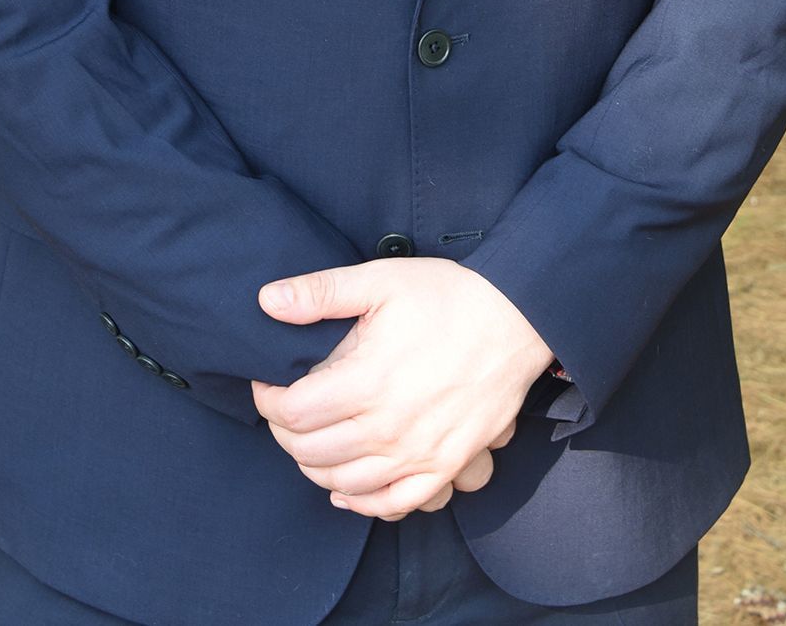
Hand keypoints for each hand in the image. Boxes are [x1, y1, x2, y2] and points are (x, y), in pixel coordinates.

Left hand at [250, 258, 554, 519]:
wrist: (518, 319)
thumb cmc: (448, 296)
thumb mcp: (381, 279)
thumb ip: (321, 292)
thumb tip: (267, 300)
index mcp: (368, 380)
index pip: (294, 413)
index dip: (268, 401)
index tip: (267, 383)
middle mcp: (389, 427)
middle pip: (312, 452)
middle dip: (285, 433)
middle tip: (284, 410)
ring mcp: (419, 454)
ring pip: (344, 484)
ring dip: (315, 467)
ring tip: (309, 440)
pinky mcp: (445, 467)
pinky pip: (393, 505)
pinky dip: (361, 504)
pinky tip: (345, 490)